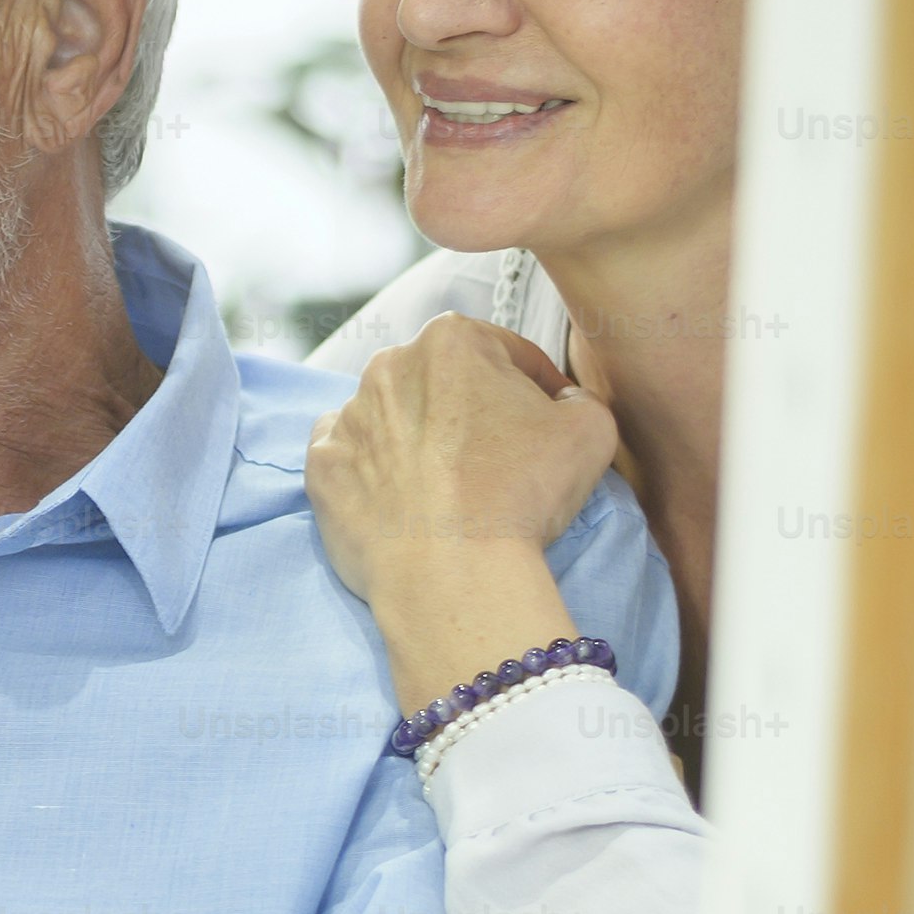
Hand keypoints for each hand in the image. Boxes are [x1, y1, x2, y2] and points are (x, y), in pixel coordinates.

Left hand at [304, 313, 619, 601]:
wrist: (453, 573)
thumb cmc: (523, 495)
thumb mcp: (591, 429)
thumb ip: (580, 398)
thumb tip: (562, 402)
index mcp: (452, 340)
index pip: (507, 354)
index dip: (537, 388)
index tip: (548, 419)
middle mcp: (389, 365)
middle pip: (443, 384)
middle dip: (471, 412)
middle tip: (498, 459)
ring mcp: (348, 416)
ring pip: (394, 418)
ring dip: (420, 440)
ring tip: (448, 487)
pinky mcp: (322, 466)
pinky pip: (352, 458)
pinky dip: (373, 472)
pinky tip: (401, 498)